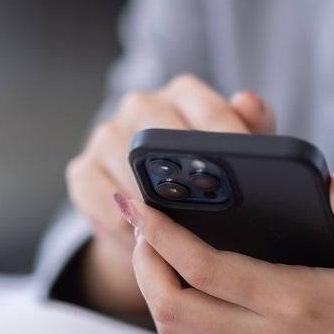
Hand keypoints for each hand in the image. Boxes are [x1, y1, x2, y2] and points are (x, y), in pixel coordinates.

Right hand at [66, 75, 274, 318]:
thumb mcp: (235, 162)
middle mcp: (140, 106)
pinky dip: (130, 227)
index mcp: (183, 94)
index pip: (208, 109)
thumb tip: (249, 101)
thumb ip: (252, 131)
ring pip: (132, 172)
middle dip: (190, 177)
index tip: (248, 174)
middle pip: (164, 136)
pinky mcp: (81, 171)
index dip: (228, 142)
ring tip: (183, 232)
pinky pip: (108, 203)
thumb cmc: (202, 188)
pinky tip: (148, 239)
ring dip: (157, 208)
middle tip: (213, 208)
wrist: (152, 224)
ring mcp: (105, 136)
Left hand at [115, 170, 333, 333]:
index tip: (140, 204)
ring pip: (177, 332)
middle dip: (144, 261)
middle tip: (139, 221)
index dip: (163, 235)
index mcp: (299, 304)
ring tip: (152, 246)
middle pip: (173, 306)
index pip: (206, 270)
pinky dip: (174, 313)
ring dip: (153, 290)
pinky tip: (178, 281)